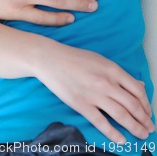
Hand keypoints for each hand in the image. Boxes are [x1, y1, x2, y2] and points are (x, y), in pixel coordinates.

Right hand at [35, 40, 153, 143]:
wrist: (51, 59)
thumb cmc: (75, 58)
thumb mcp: (101, 60)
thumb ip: (119, 75)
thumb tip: (138, 86)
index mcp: (112, 70)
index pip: (137, 91)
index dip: (146, 105)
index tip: (148, 113)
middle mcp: (106, 83)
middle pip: (132, 106)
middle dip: (144, 120)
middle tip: (149, 129)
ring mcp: (94, 95)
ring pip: (121, 116)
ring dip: (134, 128)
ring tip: (141, 135)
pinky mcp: (82, 105)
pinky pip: (102, 123)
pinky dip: (114, 134)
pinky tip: (121, 140)